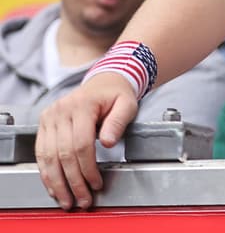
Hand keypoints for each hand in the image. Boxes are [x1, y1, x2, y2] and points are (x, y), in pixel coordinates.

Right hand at [36, 73, 138, 209]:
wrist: (104, 82)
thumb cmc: (117, 94)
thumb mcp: (127, 104)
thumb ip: (118, 122)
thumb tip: (108, 142)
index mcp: (82, 105)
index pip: (81, 144)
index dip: (88, 168)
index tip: (96, 183)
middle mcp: (61, 111)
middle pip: (63, 154)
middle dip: (73, 181)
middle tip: (83, 199)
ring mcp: (49, 117)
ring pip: (48, 156)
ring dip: (57, 182)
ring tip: (67, 199)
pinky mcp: (44, 124)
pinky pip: (41, 153)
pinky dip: (47, 172)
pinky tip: (54, 186)